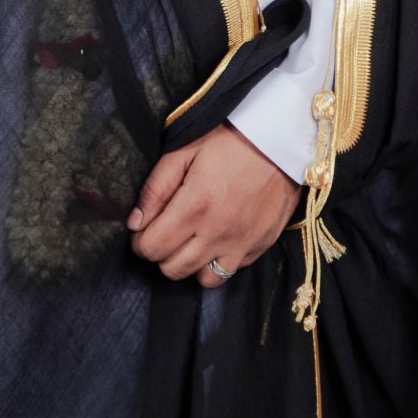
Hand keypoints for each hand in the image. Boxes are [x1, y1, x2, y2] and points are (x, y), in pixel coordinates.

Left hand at [127, 124, 298, 286]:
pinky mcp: (261, 245)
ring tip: (192, 241)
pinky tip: (218, 238)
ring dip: (192, 263)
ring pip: (204, 279)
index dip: (140, 242)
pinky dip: (220, 260)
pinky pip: (232, 270)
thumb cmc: (230, 139)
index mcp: (194, 206)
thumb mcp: (184, 151)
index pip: (152, 248)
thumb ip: (156, 188)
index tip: (144, 229)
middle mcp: (217, 232)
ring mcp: (242, 243)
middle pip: (173, 269)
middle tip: (166, 232)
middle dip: (162, 254)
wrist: (282, 138)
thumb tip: (135, 222)